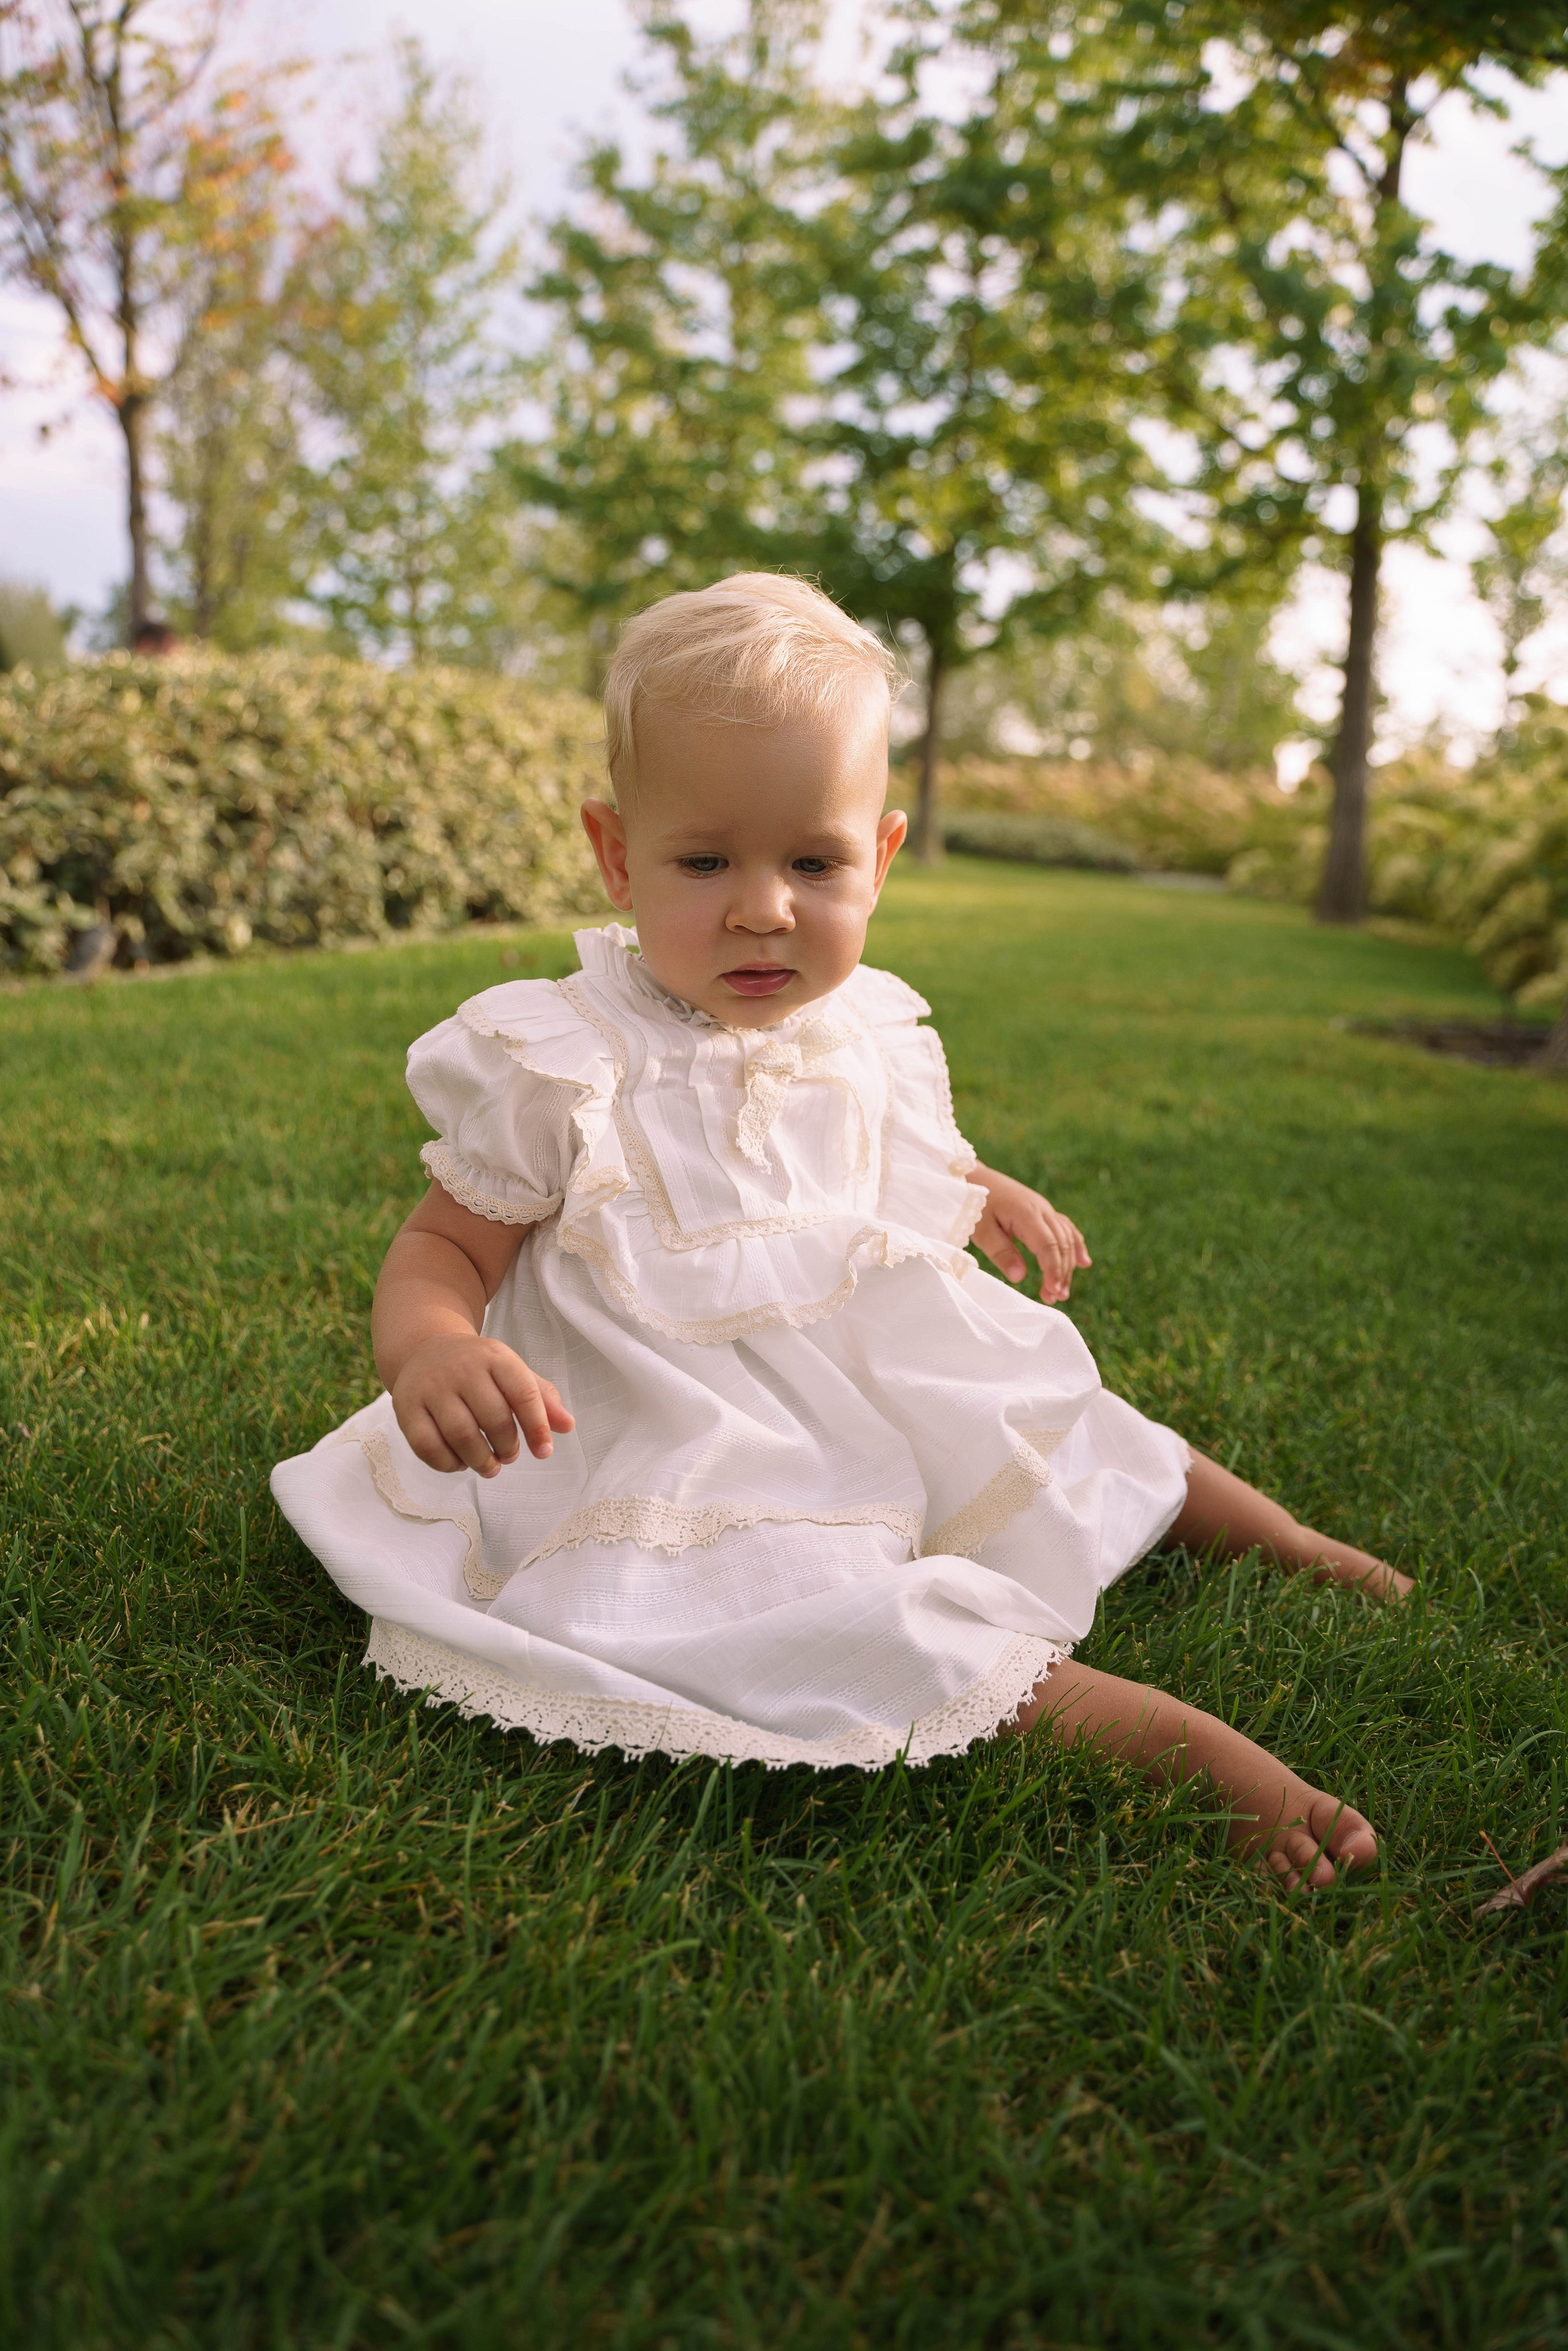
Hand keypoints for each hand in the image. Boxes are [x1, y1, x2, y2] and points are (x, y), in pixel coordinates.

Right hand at [391, 1334, 573, 1476]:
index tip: (544, 1452)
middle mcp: (462, 1368)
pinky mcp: (406, 1407)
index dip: (538, 1427)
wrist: (425, 1349)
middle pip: (493, 1418)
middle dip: (507, 1447)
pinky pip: (427, 1446)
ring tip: (490, 1467)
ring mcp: (431, 1387)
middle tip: (509, 1456)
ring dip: (481, 1460)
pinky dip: (448, 1464)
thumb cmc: (479, 1369)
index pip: (523, 1393)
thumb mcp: (512, 1373)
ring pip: (461, 1435)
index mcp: (495, 1356)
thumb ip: (541, 1398)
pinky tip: (460, 1463)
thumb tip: (567, 1426)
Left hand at [971, 1165, 1090, 1300]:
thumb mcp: (981, 1231)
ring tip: (1062, 1291)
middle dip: (1061, 1273)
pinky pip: (1066, 1228)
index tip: (1051, 1292)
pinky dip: (1075, 1246)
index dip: (1053, 1270)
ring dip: (1068, 1265)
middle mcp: (1042, 1209)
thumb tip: (1019, 1278)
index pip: (1048, 1246)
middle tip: (1055, 1298)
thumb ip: (1001, 1253)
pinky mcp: (1044, 1211)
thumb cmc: (975, 1205)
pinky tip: (1083, 1263)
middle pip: (1062, 1244)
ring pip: (1066, 1238)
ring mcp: (1045, 1209)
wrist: (975, 1179)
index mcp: (1026, 1214)